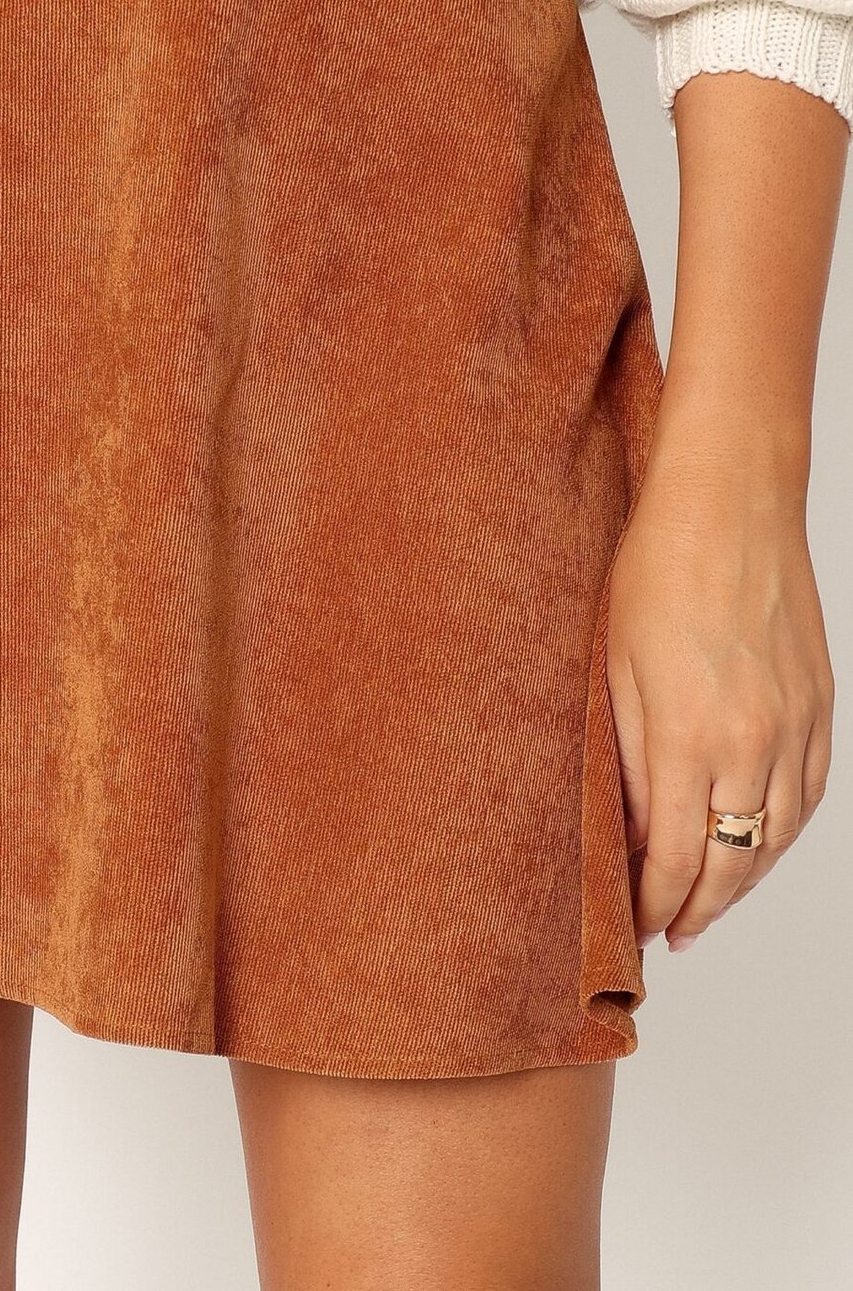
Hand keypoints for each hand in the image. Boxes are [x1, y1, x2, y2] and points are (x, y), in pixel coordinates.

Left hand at [607, 427, 833, 956]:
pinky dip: (782, 834)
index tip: (632, 926)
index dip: (653, 904)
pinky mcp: (822, 705)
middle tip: (668, 933)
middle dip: (697, 910)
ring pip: (775, 840)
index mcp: (689, 736)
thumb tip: (631, 830)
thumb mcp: (613, 664)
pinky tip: (759, 843)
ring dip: (742, 882)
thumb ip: (624, 756)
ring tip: (708, 902)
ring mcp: (795, 726)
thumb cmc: (657, 567)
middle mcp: (751, 743)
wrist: (732, 501)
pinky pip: (809, 796)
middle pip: (731, 866)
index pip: (675, 859)